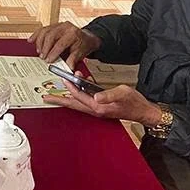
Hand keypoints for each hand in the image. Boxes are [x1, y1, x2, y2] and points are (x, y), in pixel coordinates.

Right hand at [27, 21, 101, 68]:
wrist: (86, 38)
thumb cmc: (83, 45)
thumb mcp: (80, 53)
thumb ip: (73, 60)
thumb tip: (67, 68)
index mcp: (73, 33)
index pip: (60, 43)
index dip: (53, 52)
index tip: (49, 60)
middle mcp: (66, 27)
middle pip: (50, 35)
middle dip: (45, 48)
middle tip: (42, 57)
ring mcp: (59, 25)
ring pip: (45, 31)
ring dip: (39, 42)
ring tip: (39, 52)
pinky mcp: (53, 25)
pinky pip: (42, 29)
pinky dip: (36, 35)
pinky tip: (31, 41)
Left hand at [43, 74, 161, 125]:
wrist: (144, 111)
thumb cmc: (134, 102)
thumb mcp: (122, 93)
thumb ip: (108, 94)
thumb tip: (95, 96)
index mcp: (99, 107)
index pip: (79, 96)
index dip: (71, 86)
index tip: (64, 78)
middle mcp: (96, 110)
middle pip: (73, 104)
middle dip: (59, 100)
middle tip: (46, 98)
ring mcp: (98, 110)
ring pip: (77, 104)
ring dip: (68, 96)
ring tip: (58, 91)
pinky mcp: (100, 108)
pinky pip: (85, 102)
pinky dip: (78, 95)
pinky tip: (78, 89)